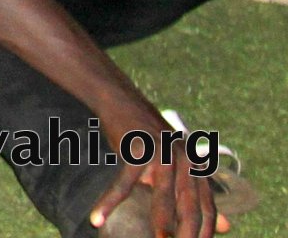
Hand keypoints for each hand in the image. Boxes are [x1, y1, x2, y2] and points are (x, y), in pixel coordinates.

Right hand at [90, 99, 222, 237]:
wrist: (121, 101)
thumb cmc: (149, 139)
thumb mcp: (177, 167)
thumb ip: (198, 196)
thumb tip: (226, 227)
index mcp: (196, 166)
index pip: (207, 208)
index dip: (205, 232)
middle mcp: (185, 160)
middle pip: (190, 206)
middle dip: (187, 235)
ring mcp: (162, 154)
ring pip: (163, 198)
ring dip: (161, 225)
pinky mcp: (136, 150)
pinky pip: (123, 184)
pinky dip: (109, 202)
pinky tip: (97, 218)